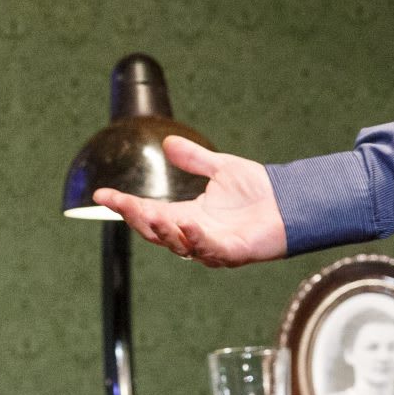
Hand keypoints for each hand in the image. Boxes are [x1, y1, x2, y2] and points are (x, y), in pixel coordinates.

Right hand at [92, 137, 288, 267]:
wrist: (292, 202)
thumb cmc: (259, 190)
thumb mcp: (221, 167)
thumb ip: (194, 159)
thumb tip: (168, 143)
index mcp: (188, 215)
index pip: (149, 212)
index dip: (125, 205)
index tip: (101, 195)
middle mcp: (195, 234)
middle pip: (156, 231)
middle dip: (135, 218)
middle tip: (119, 204)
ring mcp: (212, 245)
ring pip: (178, 245)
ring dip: (163, 231)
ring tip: (149, 214)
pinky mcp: (233, 252)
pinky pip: (210, 249)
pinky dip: (197, 239)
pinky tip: (187, 223)